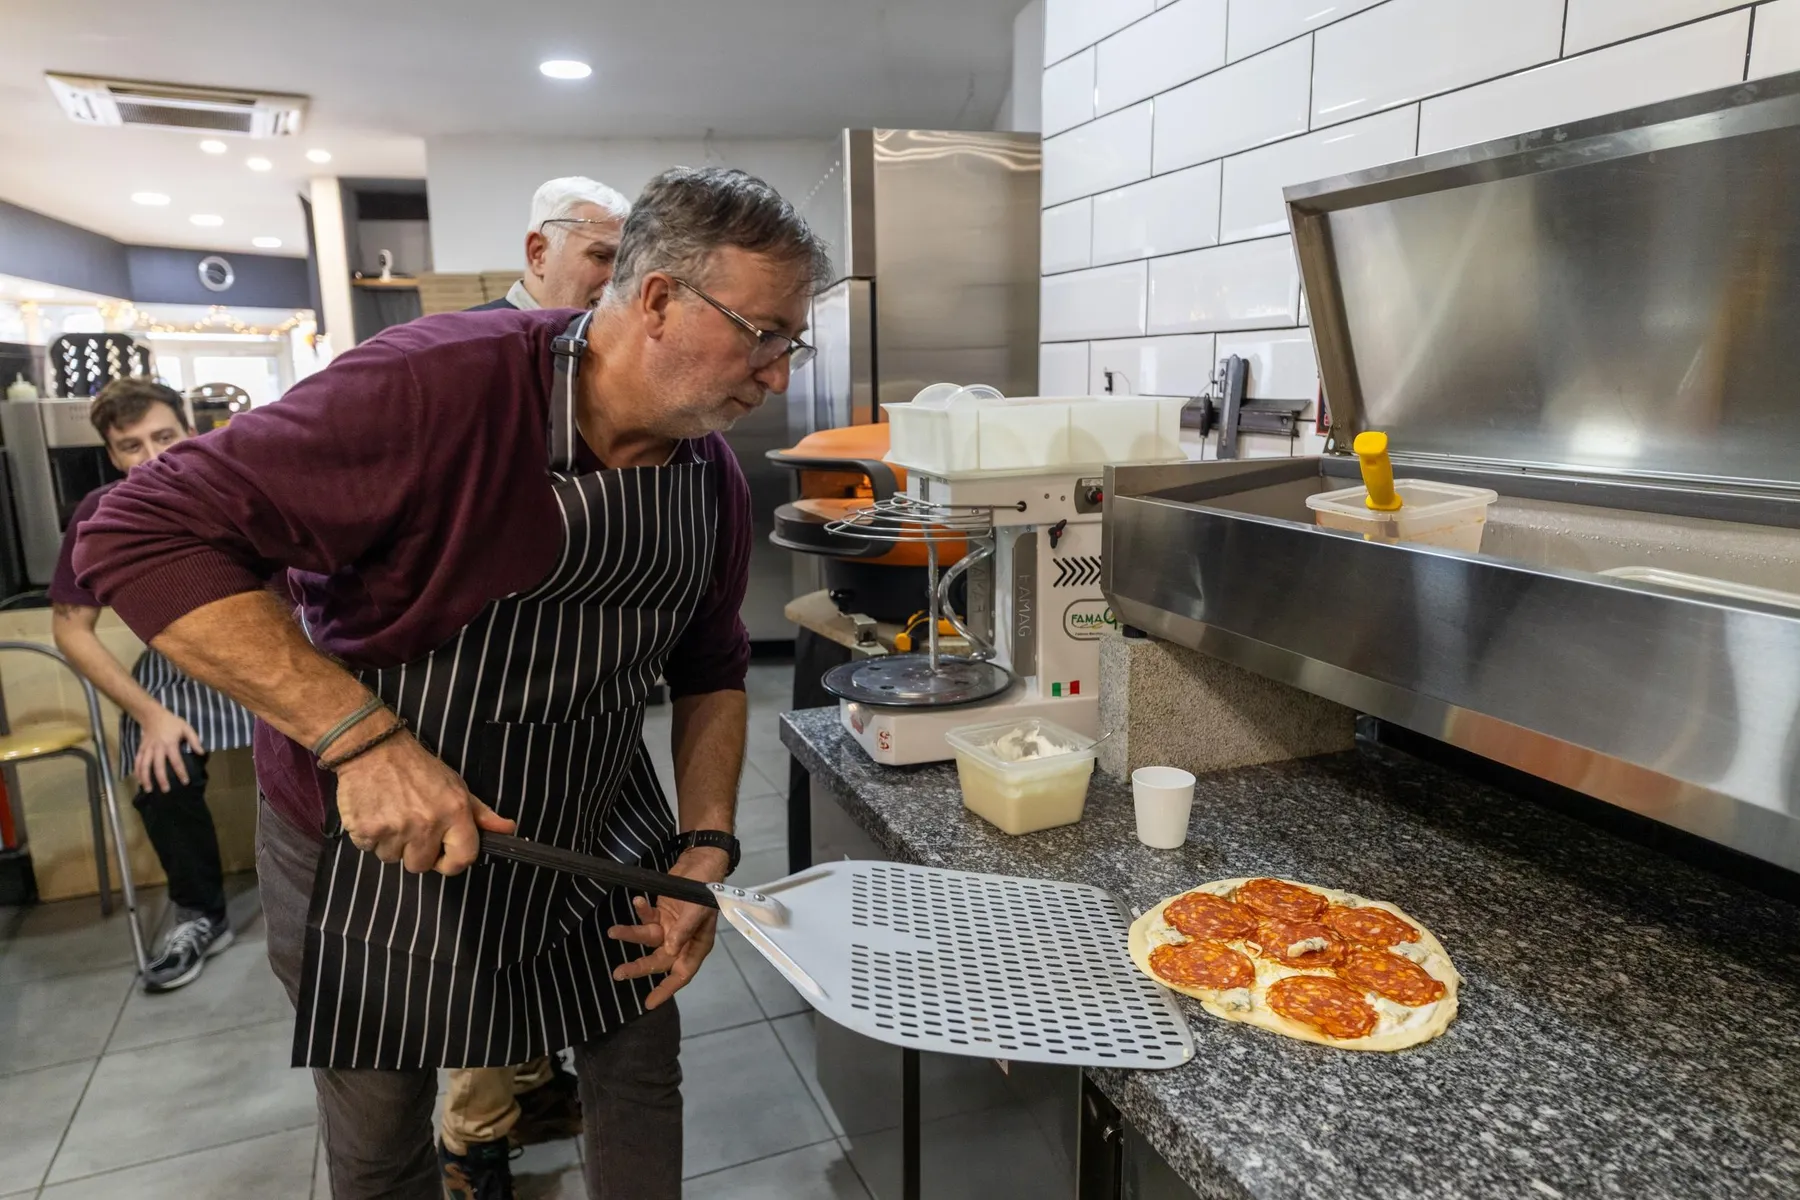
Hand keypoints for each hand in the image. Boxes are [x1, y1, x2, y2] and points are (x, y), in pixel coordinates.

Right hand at [134, 708, 202, 792]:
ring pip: (144, 765)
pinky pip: (137, 762)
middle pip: (158, 766)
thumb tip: (201, 753)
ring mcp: (147, 749)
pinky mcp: (140, 749)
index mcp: (170, 743)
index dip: (181, 772)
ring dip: (145, 778)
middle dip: (161, 779)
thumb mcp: (186, 728)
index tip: (185, 782)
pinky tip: (139, 780)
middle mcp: (157, 748)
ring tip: (149, 789)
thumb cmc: (172, 723)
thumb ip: (194, 740)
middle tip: (166, 790)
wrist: (153, 715)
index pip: (176, 761)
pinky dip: (137, 771)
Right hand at [333, 732, 514, 874]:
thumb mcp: (456, 786)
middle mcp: (426, 824)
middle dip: (416, 851)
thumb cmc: (418, 768)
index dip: (452, 862)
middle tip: (411, 826)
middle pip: (421, 866)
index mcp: (454, 812)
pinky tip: (375, 813)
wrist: (372, 748)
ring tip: (391, 815)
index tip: (443, 854)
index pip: (463, 859)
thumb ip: (481, 814)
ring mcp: (394, 829)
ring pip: (393, 859)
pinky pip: (369, 850)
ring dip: (391, 844)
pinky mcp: (365, 830)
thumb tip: (508, 829)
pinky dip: (370, 837)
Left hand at [607, 847, 729, 1007]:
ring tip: (613, 931)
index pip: (682, 973)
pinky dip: (641, 911)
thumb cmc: (707, 887)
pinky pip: (647, 918)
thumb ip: (683, 930)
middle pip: (659, 960)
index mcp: (697, 945)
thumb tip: (670, 951)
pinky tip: (638, 901)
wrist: (702, 861)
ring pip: (648, 939)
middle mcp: (682, 940)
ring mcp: (670, 927)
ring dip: (631, 935)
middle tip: (619, 973)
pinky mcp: (661, 913)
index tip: (650, 1002)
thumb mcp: (698, 909)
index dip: (667, 989)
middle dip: (640, 966)